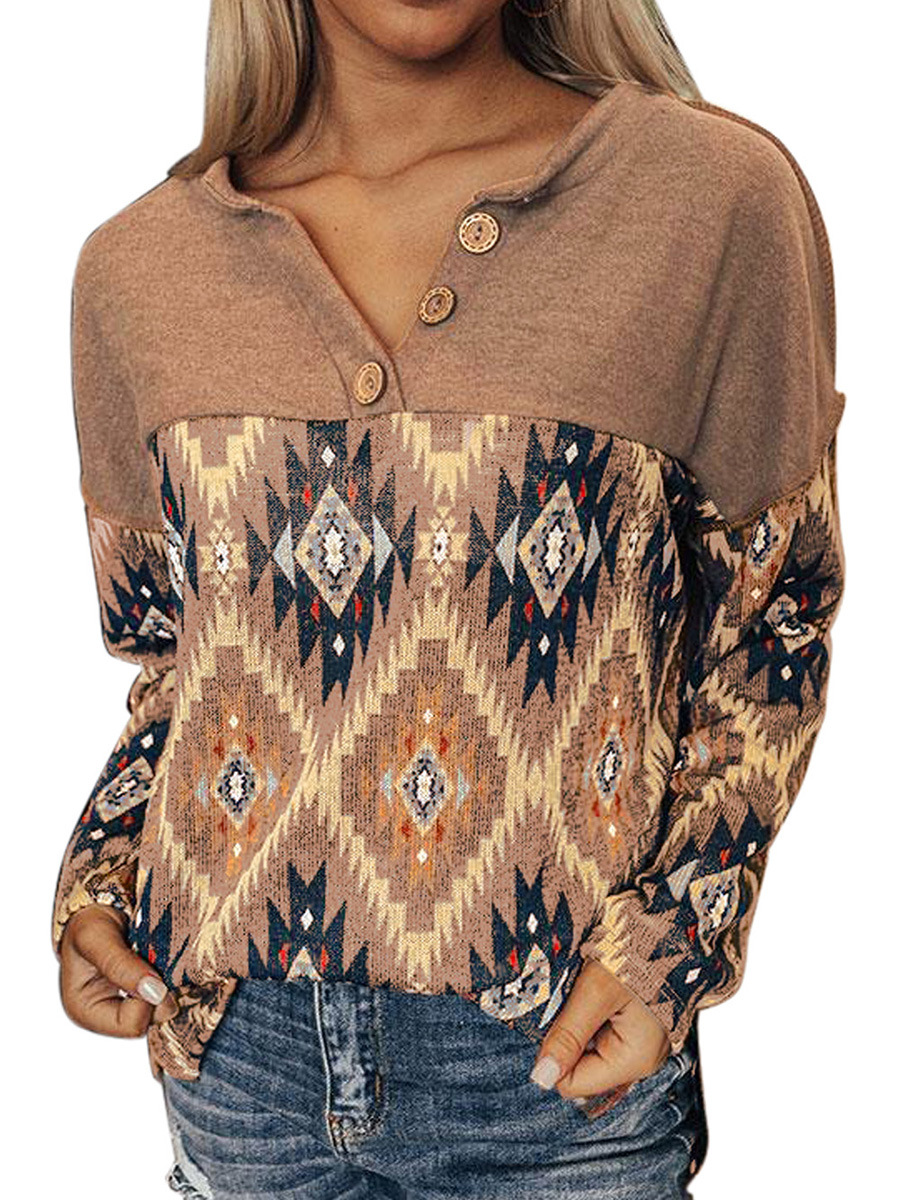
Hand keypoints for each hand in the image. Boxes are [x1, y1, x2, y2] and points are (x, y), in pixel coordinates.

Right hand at [58, 903, 178, 1035]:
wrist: (98, 908)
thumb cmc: (88, 924)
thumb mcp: (96, 939)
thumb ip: (121, 966)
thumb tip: (155, 993)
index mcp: (87, 1012)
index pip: (133, 1026)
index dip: (147, 999)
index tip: (147, 966)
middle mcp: (109, 1016)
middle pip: (153, 1020)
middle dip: (162, 990)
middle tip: (155, 958)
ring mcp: (130, 1007)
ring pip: (166, 1007)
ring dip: (170, 981)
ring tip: (158, 957)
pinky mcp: (146, 995)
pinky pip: (171, 994)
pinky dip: (173, 978)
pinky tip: (164, 961)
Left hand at [530, 958, 671, 1097]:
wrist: (671, 924)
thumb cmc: (641, 953)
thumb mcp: (596, 991)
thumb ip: (568, 1035)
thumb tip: (542, 1077)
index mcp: (634, 1059)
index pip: (572, 1083)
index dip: (553, 1054)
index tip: (555, 1015)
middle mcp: (639, 1058)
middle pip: (579, 1065)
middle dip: (566, 1034)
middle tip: (573, 996)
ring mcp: (637, 1041)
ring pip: (585, 1045)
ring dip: (575, 1019)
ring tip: (585, 986)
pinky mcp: (633, 1024)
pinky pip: (597, 1028)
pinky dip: (588, 1009)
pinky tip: (594, 986)